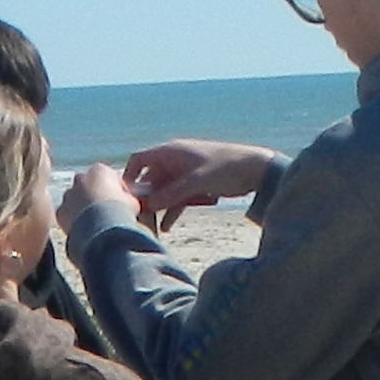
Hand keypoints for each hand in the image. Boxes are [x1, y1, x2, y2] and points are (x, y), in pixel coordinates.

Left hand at [59, 159, 135, 231]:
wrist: (102, 228)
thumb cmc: (120, 211)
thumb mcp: (132, 202)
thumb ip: (127, 197)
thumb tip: (128, 202)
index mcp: (100, 170)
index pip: (109, 176)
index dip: (116, 190)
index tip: (120, 202)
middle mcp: (81, 178)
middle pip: (88, 185)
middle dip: (94, 195)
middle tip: (105, 211)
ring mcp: (69, 194)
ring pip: (75, 199)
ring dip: (82, 207)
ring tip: (94, 222)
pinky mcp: (61, 210)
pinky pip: (67, 214)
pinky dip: (73, 220)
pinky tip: (84, 229)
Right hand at [126, 139, 280, 221]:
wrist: (256, 170)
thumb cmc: (226, 168)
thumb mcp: (197, 182)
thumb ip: (172, 193)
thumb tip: (148, 205)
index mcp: (171, 152)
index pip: (139, 160)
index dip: (129, 176)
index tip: (124, 196)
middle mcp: (174, 161)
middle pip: (150, 180)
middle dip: (144, 199)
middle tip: (138, 219)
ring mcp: (184, 174)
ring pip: (164, 192)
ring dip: (159, 208)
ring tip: (153, 228)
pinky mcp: (194, 186)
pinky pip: (177, 198)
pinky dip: (173, 210)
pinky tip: (168, 226)